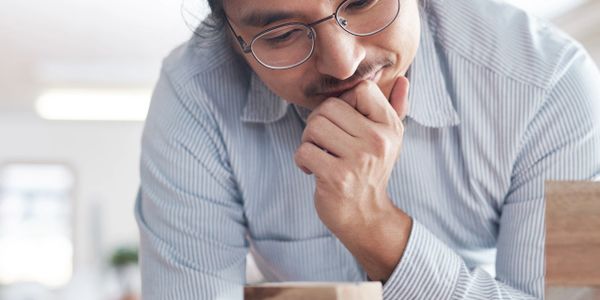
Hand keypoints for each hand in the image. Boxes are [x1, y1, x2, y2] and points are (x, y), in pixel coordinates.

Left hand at [294, 76, 412, 280]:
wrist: (366, 217)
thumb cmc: (372, 172)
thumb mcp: (391, 140)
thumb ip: (396, 108)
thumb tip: (402, 79)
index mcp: (390, 127)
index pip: (361, 90)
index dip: (344, 102)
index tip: (344, 123)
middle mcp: (378, 141)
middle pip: (329, 106)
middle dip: (319, 122)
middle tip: (325, 142)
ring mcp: (358, 160)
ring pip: (314, 126)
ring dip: (308, 141)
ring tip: (319, 154)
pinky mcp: (336, 177)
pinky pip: (304, 151)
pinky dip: (302, 160)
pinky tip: (313, 169)